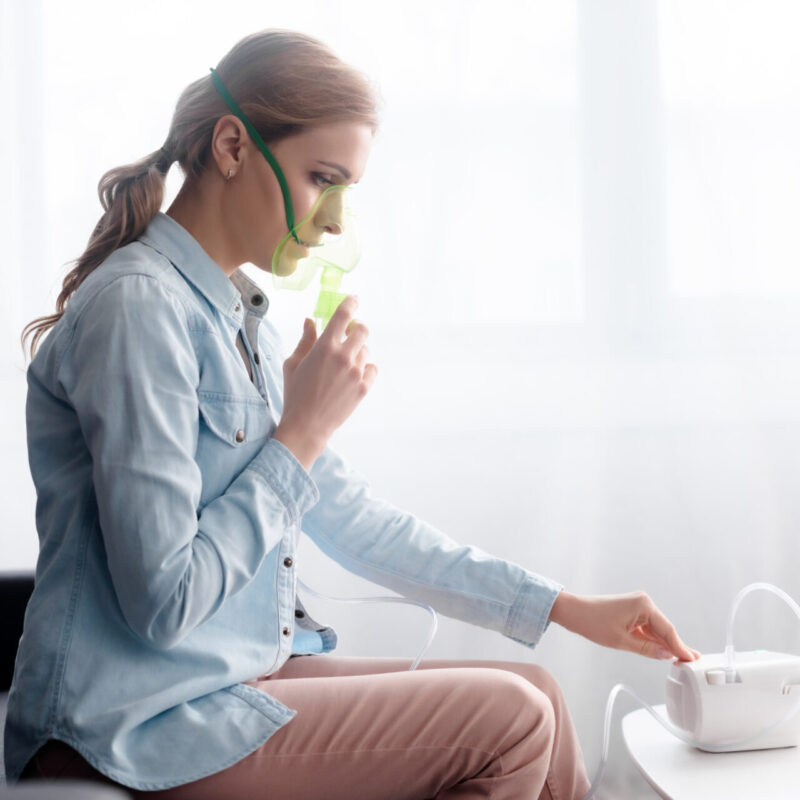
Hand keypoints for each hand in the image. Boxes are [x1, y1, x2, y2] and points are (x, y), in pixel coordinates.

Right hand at [273, 296, 376, 469]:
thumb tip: (310, 321)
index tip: (354, 299)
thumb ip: (305, 340)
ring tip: (343, 363)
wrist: (307, 425)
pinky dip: (365, 368)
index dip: (351, 302)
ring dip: (357, 351)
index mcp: (324, 346)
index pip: (344, 315)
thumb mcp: (293, 363)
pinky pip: (372, 368)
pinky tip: (353, 375)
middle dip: (357, 328)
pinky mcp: (364, 387)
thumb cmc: (295, 394)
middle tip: (349, 334)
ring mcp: (356, 372)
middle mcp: (344, 356)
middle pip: (362, 330)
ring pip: (366, 350)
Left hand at [549, 590, 700, 661]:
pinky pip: (646, 627)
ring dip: (665, 643)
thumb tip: (667, 655)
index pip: (667, 630)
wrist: (573, 612)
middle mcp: (643, 602)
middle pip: (664, 629)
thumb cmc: (592, 622)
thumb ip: (647, 649)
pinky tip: (663, 650)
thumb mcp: (622, 641)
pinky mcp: (631, 611)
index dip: (680, 647)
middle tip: (693, 660)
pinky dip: (653, 639)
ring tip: (682, 657)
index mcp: (644, 605)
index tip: (691, 659)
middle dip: (675, 645)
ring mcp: (637, 605)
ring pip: (656, 629)